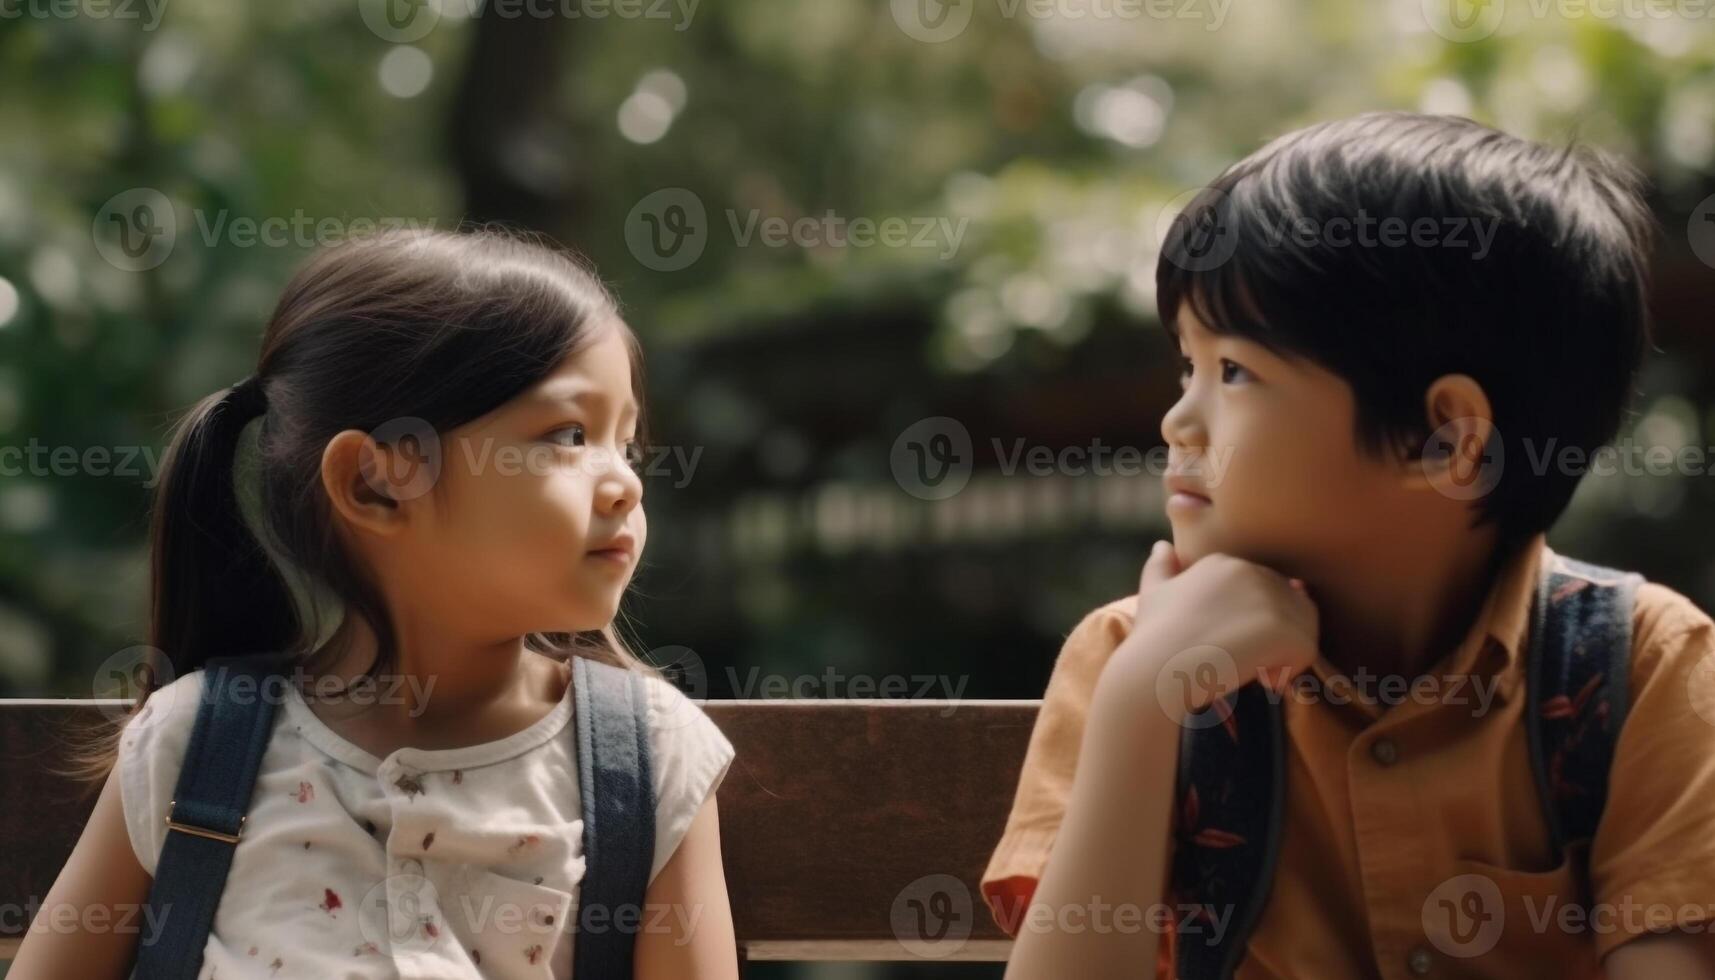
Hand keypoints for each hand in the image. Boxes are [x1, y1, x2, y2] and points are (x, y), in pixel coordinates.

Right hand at [1107, 541, 1320, 722]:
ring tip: (1254, 669)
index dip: (1252, 622)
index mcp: (1224, 561)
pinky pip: (1306, 651)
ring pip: (1302, 628)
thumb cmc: (1152, 637)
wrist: (1157, 668)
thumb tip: (1163, 545)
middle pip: (1289, 606)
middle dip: (1273, 637)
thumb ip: (1161, 567)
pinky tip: (1260, 678)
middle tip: (1240, 660)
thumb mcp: (1151, 593)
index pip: (1265, 590)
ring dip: (1284, 654)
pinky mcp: (1282, 627)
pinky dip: (1288, 671)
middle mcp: (1250, 570)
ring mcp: (1268, 597)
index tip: (1226, 642)